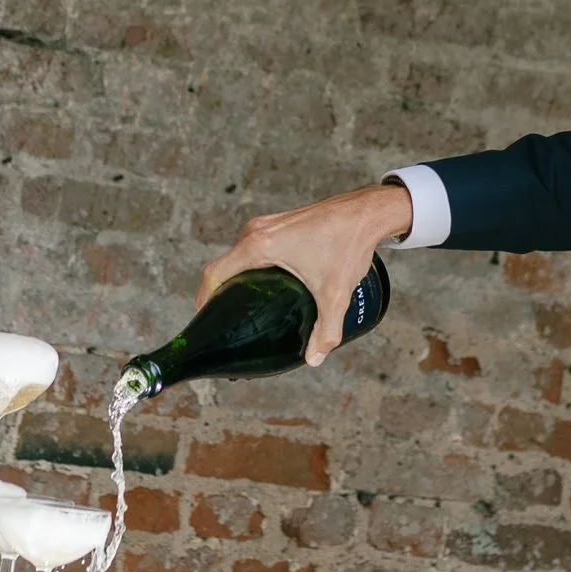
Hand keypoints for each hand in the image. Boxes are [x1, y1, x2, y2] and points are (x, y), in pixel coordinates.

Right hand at [198, 181, 411, 364]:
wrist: (367, 212)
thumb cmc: (348, 244)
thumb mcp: (335, 294)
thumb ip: (325, 331)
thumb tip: (314, 359)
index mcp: (259, 246)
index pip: (215, 274)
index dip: (204, 299)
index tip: (206, 319)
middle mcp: (257, 231)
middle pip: (224, 266)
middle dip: (222, 293)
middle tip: (229, 320)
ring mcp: (267, 224)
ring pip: (239, 255)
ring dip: (236, 278)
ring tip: (244, 306)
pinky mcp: (278, 223)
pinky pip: (252, 246)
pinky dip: (250, 265)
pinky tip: (264, 285)